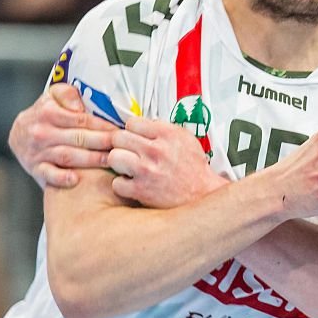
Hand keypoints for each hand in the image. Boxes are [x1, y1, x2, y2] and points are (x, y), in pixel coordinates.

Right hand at [9, 83, 116, 187]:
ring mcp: (39, 152)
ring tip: (110, 161)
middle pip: (78, 138)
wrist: (17, 136)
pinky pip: (49, 174)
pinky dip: (61, 177)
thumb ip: (67, 94)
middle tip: (122, 146)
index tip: (120, 130)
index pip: (81, 120)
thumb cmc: (44, 115)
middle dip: (103, 142)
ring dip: (91, 160)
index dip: (103, 125)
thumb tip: (79, 107)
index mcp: (48, 112)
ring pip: (68, 156)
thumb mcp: (52, 97)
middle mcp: (42, 132)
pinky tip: (75, 179)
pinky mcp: (36, 169)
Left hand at [109, 116, 224, 207]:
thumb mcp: (184, 138)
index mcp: (167, 134)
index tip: (137, 140)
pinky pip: (117, 183)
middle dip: (122, 146)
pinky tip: (133, 185)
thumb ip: (162, 129)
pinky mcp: (142, 191)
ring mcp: (147, 171)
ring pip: (114, 157)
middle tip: (130, 154)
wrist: (203, 195)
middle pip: (118, 138)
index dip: (133, 132)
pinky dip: (123, 186)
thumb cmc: (193, 168)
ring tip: (129, 169)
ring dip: (119, 164)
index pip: (132, 123)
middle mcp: (156, 150)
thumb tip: (140, 125)